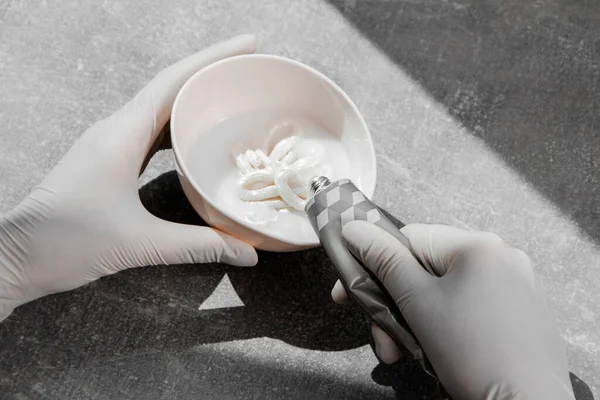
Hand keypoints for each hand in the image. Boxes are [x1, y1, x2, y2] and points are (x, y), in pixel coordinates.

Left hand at [0, 35, 258, 320]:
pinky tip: (195, 136)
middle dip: (209, 72)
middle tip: (248, 68)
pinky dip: (177, 125)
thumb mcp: (140, 244)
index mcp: (121, 135)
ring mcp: (110, 143)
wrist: (17, 256)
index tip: (248, 45)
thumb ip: (198, 245)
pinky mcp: (108, 159)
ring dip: (193, 97)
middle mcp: (115, 130)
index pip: (173, 83)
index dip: (212, 60)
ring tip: (228, 96)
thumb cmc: (67, 243)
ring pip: (159, 108)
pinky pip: (150, 131)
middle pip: (170, 87)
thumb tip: (247, 253)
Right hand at [332, 221, 573, 399]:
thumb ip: (383, 260)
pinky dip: (444, 324)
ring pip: (445, 290)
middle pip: (425, 268)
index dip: (375, 264)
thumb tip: (355, 229)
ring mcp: (515, 284)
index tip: (353, 290)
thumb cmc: (475, 356)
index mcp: (478, 245)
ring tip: (405, 351)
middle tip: (382, 335)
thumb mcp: (417, 303)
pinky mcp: (521, 310)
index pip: (410, 239)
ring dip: (415, 318)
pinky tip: (435, 350)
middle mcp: (501, 256)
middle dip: (395, 303)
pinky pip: (468, 305)